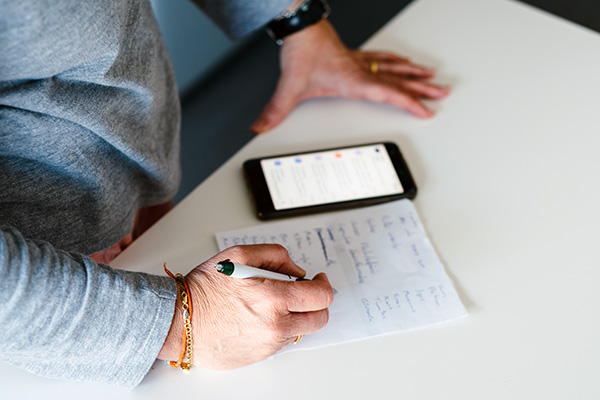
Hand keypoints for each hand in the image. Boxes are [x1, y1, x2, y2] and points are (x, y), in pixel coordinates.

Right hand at [158, 244, 332, 368]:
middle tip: (304, 294)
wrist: (178, 322)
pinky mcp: (260, 356)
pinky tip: (259, 318)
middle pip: (319, 318)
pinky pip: (282, 342)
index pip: (321, 296)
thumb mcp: (239, 255)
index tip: (319, 280)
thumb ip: (275, 255)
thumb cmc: (204, 289)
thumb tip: (297, 271)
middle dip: (317, 303)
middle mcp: (275, 325)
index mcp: (273, 298)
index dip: (324, 285)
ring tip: (273, 304)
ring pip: (301, 331)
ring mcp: (269, 344)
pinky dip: (279, 329)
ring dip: (297, 316)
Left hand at [251, 20, 448, 133]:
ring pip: (395, 67)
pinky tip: (403, 61)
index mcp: (354, 80)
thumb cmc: (302, 52)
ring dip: (415, 73)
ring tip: (432, 77)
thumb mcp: (290, 86)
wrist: (300, 27)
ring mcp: (361, 62)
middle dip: (422, 89)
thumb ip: (277, 110)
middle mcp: (362, 71)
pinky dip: (397, 61)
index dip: (409, 103)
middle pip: (399, 80)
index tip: (427, 111)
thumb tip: (260, 127)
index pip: (388, 93)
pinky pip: (384, 58)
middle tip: (442, 94)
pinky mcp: (356, 56)